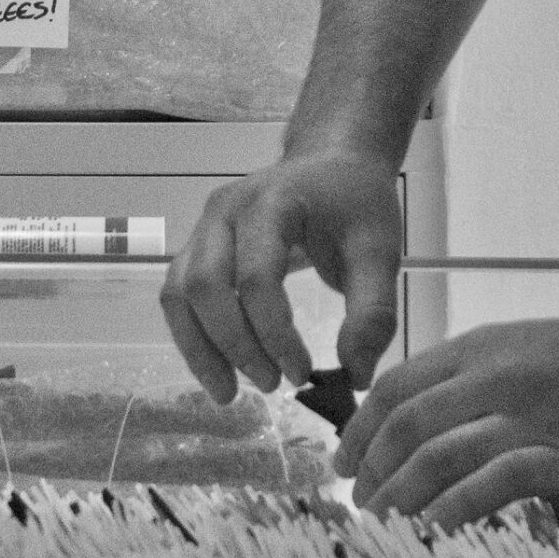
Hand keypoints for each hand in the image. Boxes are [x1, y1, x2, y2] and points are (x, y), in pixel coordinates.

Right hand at [160, 151, 402, 403]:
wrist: (333, 163)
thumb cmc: (356, 205)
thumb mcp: (379, 250)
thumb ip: (373, 312)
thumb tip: (355, 377)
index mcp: (273, 201)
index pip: (257, 275)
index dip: (274, 332)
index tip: (302, 373)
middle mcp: (226, 209)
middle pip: (206, 285)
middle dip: (235, 344)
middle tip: (271, 384)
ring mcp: (206, 225)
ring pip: (180, 293)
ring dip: (199, 349)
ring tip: (229, 394)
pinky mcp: (199, 245)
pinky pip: (178, 295)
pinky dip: (192, 336)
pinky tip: (218, 370)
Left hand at [338, 314, 558, 528]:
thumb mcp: (543, 350)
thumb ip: (491, 382)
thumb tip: (447, 427)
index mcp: (488, 345)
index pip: (398, 385)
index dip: (361, 428)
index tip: (347, 462)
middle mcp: (496, 373)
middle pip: (404, 422)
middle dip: (369, 469)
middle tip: (359, 505)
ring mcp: (525, 414)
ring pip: (433, 455)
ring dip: (399, 497)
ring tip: (385, 528)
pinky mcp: (556, 455)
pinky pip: (484, 486)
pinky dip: (449, 512)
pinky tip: (433, 533)